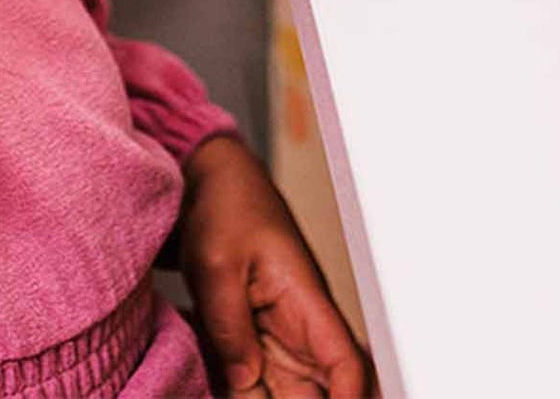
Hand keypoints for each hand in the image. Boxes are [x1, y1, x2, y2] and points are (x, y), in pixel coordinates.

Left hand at [178, 137, 370, 397]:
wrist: (212, 182)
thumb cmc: (226, 206)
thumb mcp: (217, 262)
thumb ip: (229, 325)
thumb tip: (245, 380)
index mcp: (306, 303)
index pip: (347, 366)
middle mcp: (300, 329)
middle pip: (318, 395)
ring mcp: (276, 338)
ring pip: (286, 396)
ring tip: (233, 394)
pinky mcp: (251, 341)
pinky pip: (255, 385)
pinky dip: (242, 394)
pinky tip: (224, 392)